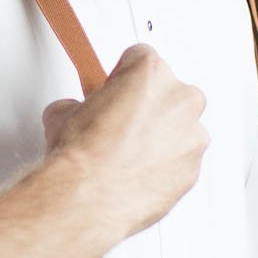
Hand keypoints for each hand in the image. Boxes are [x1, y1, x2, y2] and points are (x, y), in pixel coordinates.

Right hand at [45, 44, 209, 236]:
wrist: (89, 197)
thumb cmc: (84, 155)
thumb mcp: (63, 113)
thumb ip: (81, 105)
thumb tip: (76, 113)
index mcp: (151, 72)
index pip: (141, 59)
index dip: (123, 78)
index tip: (115, 91)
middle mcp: (180, 100)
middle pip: (169, 92)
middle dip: (147, 106)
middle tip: (120, 124)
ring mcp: (192, 136)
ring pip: (180, 129)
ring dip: (160, 138)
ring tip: (128, 155)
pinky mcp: (193, 169)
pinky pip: (181, 161)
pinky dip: (165, 167)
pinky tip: (137, 174)